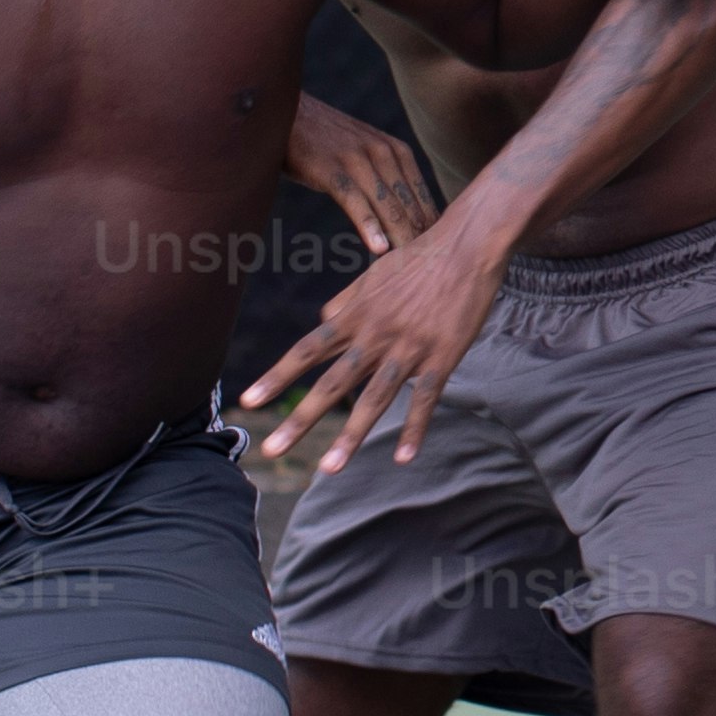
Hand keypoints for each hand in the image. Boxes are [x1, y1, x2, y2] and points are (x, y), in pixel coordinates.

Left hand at [233, 228, 509, 471]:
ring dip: (350, 436)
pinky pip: (425, 399)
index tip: (248, 401)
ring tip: (328, 469)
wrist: (467, 246)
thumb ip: (347, 300)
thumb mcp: (373, 275)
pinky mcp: (441, 357)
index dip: (276, 377)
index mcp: (354, 316)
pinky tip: (404, 458)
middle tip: (272, 451)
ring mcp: (408, 349)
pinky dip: (415, 429)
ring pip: (374, 398)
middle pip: (332, 384)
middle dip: (300, 420)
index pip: (307, 351)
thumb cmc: (419, 259)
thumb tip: (322, 317)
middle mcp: (374, 336)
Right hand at [285, 99, 438, 256]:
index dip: (433, 232)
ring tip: (412, 267)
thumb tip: (408, 220)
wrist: (289, 112)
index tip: (441, 260)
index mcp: (398, 152)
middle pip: (411, 207)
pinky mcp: (331, 168)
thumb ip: (388, 179)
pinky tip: (378, 248)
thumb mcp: (366, 154)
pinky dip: (368, 225)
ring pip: (389, 207)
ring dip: (402, 239)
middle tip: (432, 271)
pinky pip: (354, 201)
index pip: (424, 199)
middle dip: (422, 241)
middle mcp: (384, 153)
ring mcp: (358, 160)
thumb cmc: (328, 142)